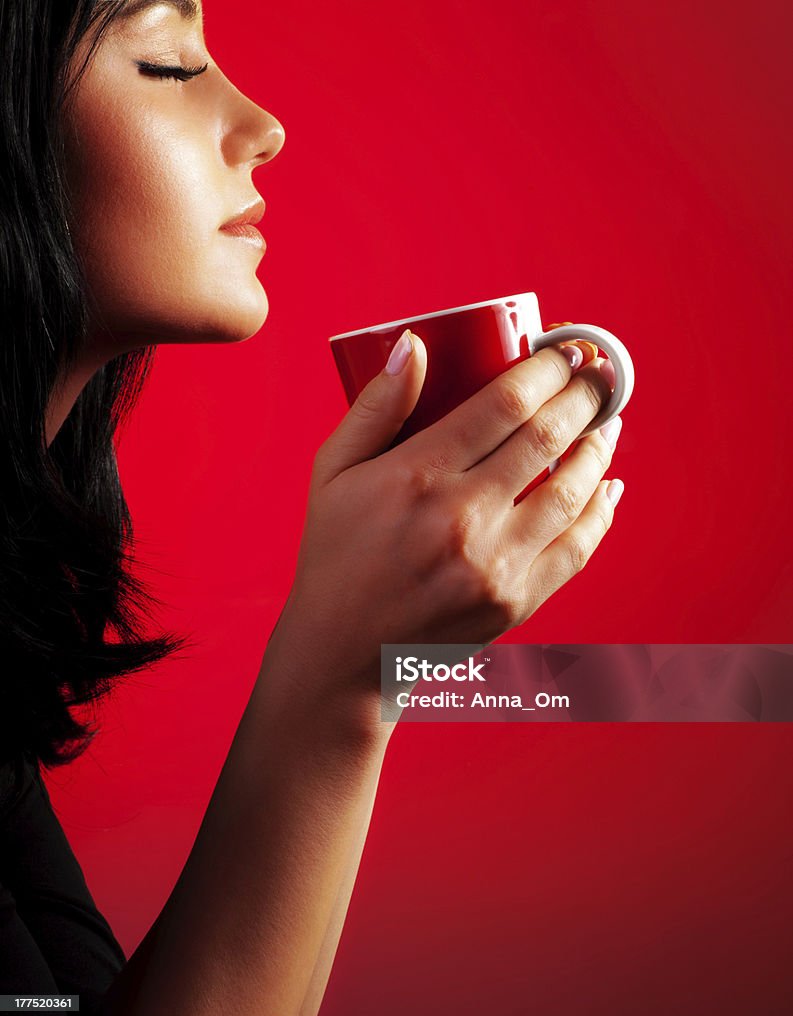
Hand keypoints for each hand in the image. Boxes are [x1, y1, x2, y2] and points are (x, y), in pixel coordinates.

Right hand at [264, 327, 622, 724]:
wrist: (344, 654)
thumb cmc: (336, 555)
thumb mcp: (333, 473)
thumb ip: (376, 406)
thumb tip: (416, 344)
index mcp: (415, 477)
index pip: (503, 404)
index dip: (546, 369)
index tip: (564, 350)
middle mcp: (461, 519)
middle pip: (547, 437)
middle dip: (583, 396)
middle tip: (597, 376)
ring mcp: (494, 565)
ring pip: (573, 490)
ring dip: (599, 447)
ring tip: (607, 423)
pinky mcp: (515, 602)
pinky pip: (577, 548)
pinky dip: (600, 512)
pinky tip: (608, 486)